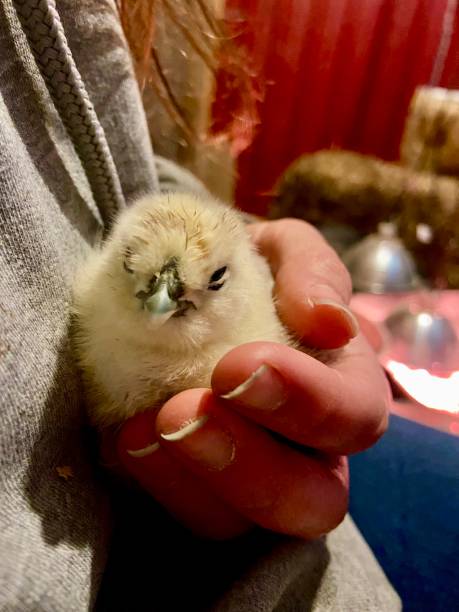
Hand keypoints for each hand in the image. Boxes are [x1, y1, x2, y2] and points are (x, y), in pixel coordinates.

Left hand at [116, 219, 390, 538]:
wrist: (182, 290)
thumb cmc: (242, 270)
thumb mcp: (279, 249)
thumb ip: (311, 269)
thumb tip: (330, 322)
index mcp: (340, 384)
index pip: (354, 414)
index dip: (307, 402)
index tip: (236, 367)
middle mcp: (308, 448)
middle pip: (314, 500)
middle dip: (249, 465)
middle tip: (181, 413)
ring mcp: (252, 480)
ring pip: (242, 524)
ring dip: (189, 480)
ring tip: (140, 428)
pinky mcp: (200, 492)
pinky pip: (181, 515)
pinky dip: (150, 481)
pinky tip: (123, 438)